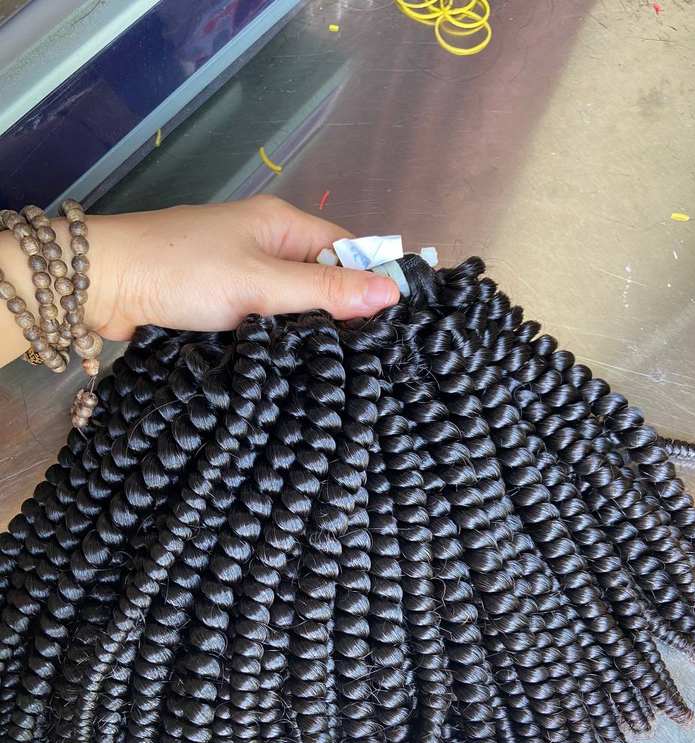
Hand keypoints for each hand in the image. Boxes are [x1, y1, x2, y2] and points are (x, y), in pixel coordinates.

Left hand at [87, 197, 399, 340]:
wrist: (104, 285)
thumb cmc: (185, 273)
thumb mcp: (262, 283)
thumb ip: (325, 291)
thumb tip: (392, 292)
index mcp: (282, 224)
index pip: (345, 249)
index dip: (369, 282)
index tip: (391, 326)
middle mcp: (266, 245)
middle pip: (320, 279)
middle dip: (339, 313)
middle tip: (366, 358)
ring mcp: (241, 274)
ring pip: (291, 305)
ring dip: (305, 331)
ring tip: (336, 368)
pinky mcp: (220, 303)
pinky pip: (263, 320)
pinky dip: (275, 339)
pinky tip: (291, 365)